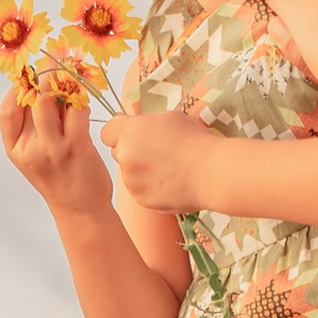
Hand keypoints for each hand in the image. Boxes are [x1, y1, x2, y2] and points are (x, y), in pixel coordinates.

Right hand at [0, 83, 112, 216]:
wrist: (80, 210)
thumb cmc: (59, 178)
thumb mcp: (33, 156)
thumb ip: (30, 126)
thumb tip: (38, 85)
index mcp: (15, 149)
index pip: (7, 110)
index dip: (18, 89)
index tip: (31, 80)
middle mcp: (31, 148)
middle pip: (32, 98)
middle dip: (45, 79)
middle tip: (57, 72)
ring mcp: (53, 148)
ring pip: (53, 99)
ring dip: (64, 85)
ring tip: (72, 85)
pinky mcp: (77, 146)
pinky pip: (77, 109)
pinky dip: (81, 100)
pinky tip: (83, 104)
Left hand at [103, 105, 221, 214]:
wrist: (210, 172)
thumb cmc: (194, 140)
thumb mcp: (169, 118)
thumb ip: (146, 124)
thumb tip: (139, 128)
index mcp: (130, 132)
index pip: (107, 132)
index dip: (119, 133)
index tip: (132, 135)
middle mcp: (125, 156)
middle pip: (118, 153)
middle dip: (131, 152)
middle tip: (156, 152)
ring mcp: (132, 181)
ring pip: (129, 174)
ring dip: (141, 171)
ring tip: (168, 169)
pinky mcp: (141, 199)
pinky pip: (140, 191)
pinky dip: (151, 188)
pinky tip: (170, 182)